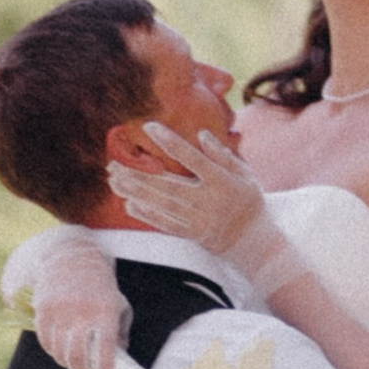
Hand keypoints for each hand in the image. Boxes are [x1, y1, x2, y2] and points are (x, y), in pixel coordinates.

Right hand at [31, 244, 131, 368]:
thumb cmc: (101, 287)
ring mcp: (59, 312)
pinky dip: (53, 352)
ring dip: (68, 364)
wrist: (73, 258)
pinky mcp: (43, 311)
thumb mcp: (119, 306)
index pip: (105, 350)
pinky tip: (61, 349)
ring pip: (59, 353)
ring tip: (76, 361)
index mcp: (105, 312)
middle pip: (77, 358)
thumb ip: (121, 333)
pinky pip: (45, 343)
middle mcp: (81, 313)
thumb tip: (118, 363)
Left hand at [109, 125, 293, 287]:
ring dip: (137, 192)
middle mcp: (209, 200)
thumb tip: (201, 134)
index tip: (149, 127)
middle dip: (140, 174)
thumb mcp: (245, 173)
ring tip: (114, 181)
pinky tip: (129, 205)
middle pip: (169, 185)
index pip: (193, 158)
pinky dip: (148, 215)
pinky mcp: (194, 234)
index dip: (170, 142)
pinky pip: (167, 224)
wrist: (254, 241)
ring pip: (163, 204)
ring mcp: (200, 219)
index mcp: (223, 181)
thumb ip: (223, 154)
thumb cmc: (249, 201)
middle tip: (114, 164)